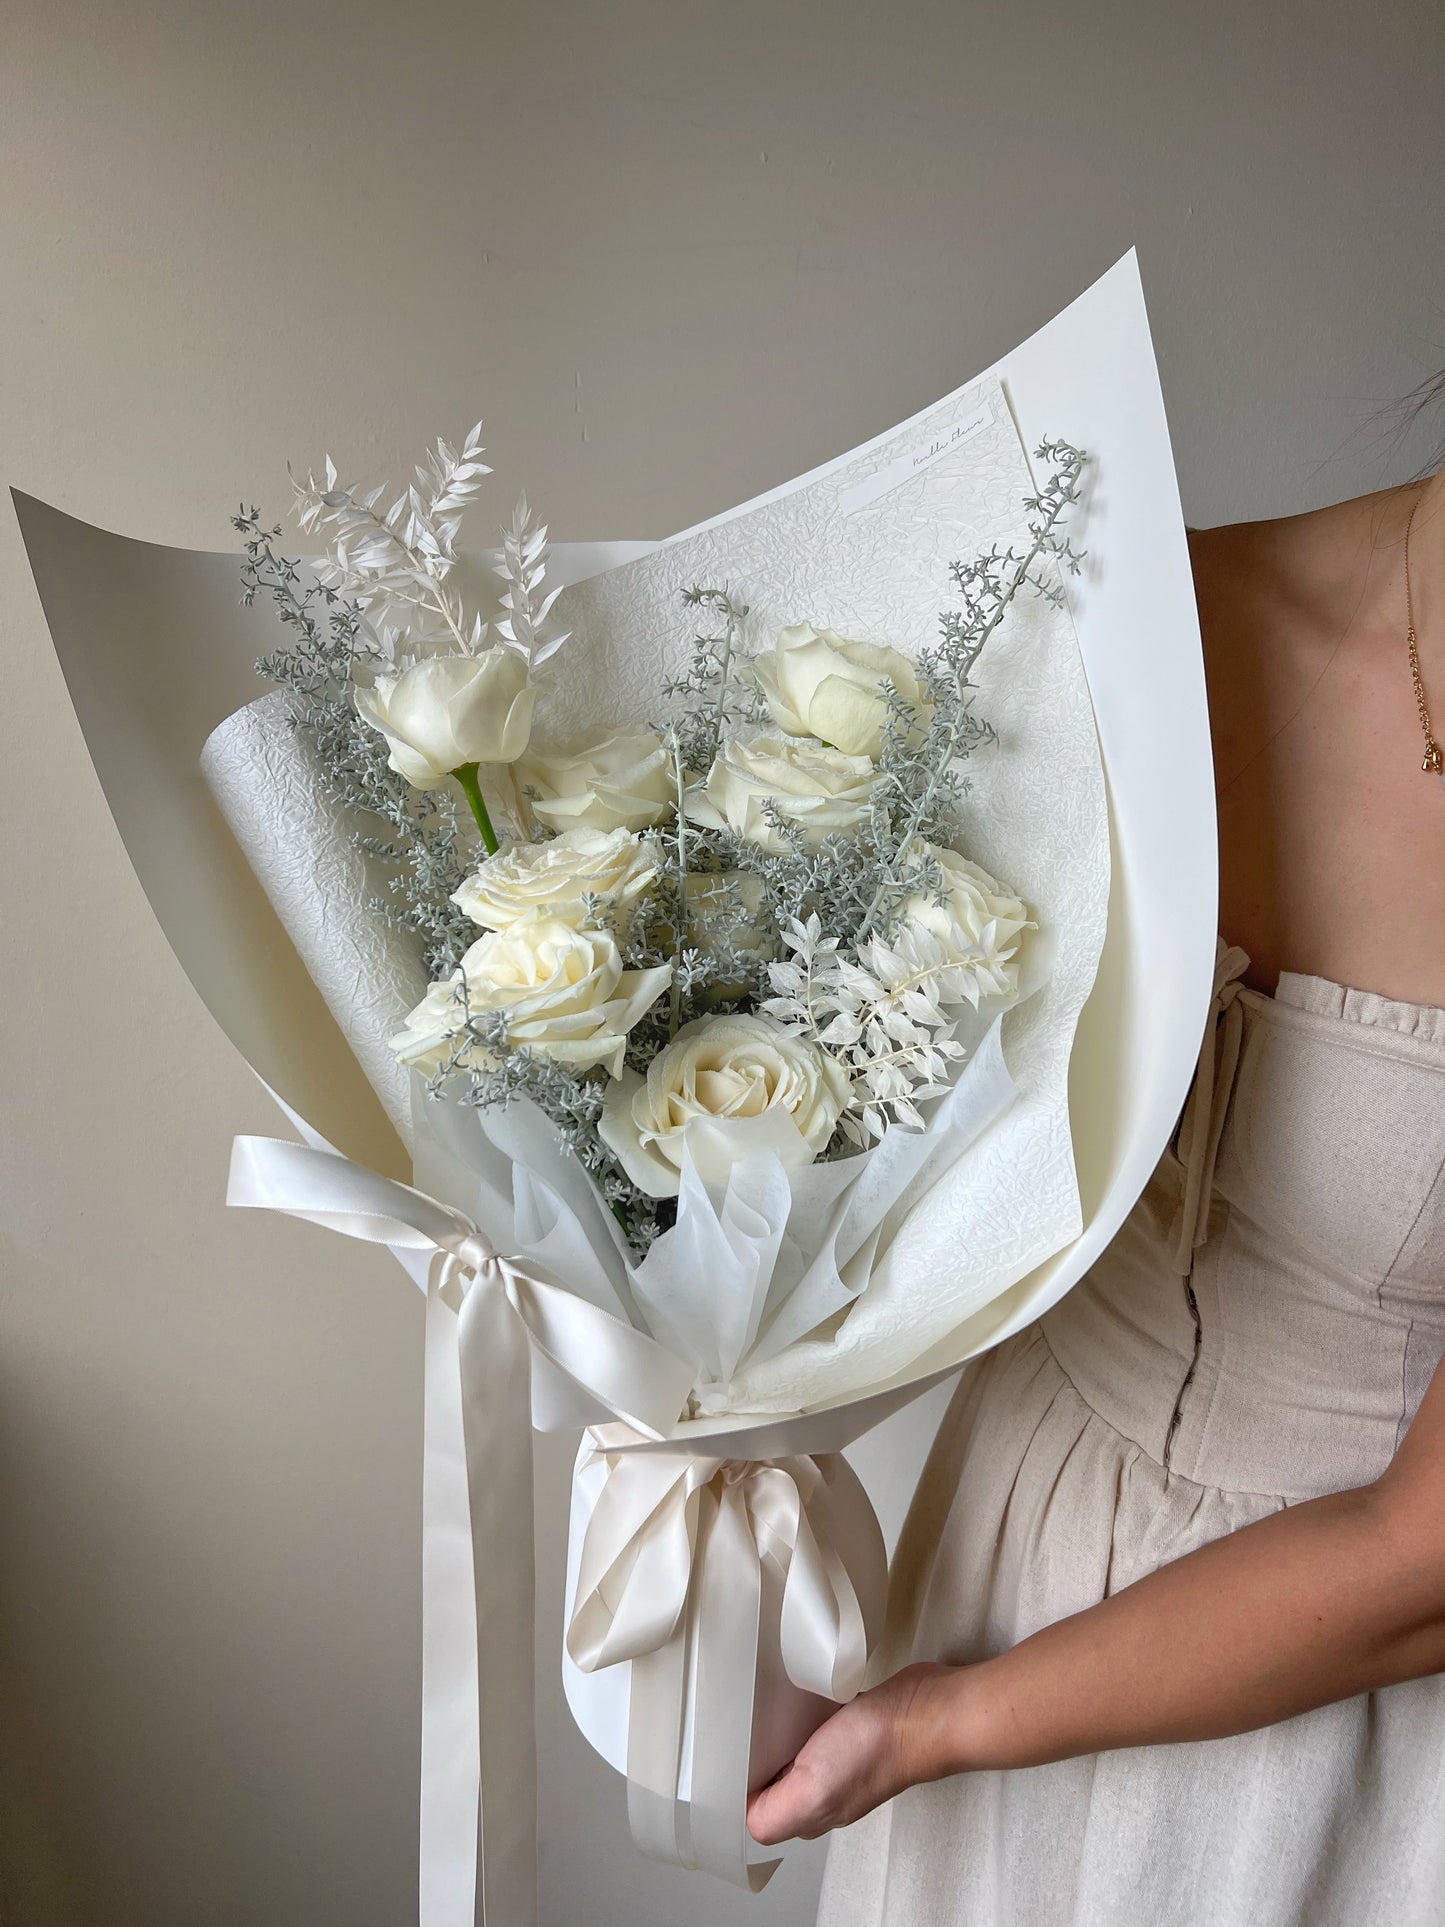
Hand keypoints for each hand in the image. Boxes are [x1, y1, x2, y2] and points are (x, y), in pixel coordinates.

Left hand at [747, 1662, 959, 1844]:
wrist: (923, 1711)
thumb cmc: (876, 1748)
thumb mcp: (812, 1789)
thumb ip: (774, 1814)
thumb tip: (744, 1819)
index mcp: (810, 1811)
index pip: (760, 1809)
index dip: (740, 1788)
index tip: (727, 1761)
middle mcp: (823, 1788)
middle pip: (772, 1781)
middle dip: (753, 1759)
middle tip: (738, 1732)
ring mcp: (838, 1758)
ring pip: (791, 1752)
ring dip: (774, 1733)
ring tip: (762, 1713)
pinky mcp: (849, 1728)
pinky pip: (812, 1725)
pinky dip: (799, 1713)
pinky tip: (794, 1701)